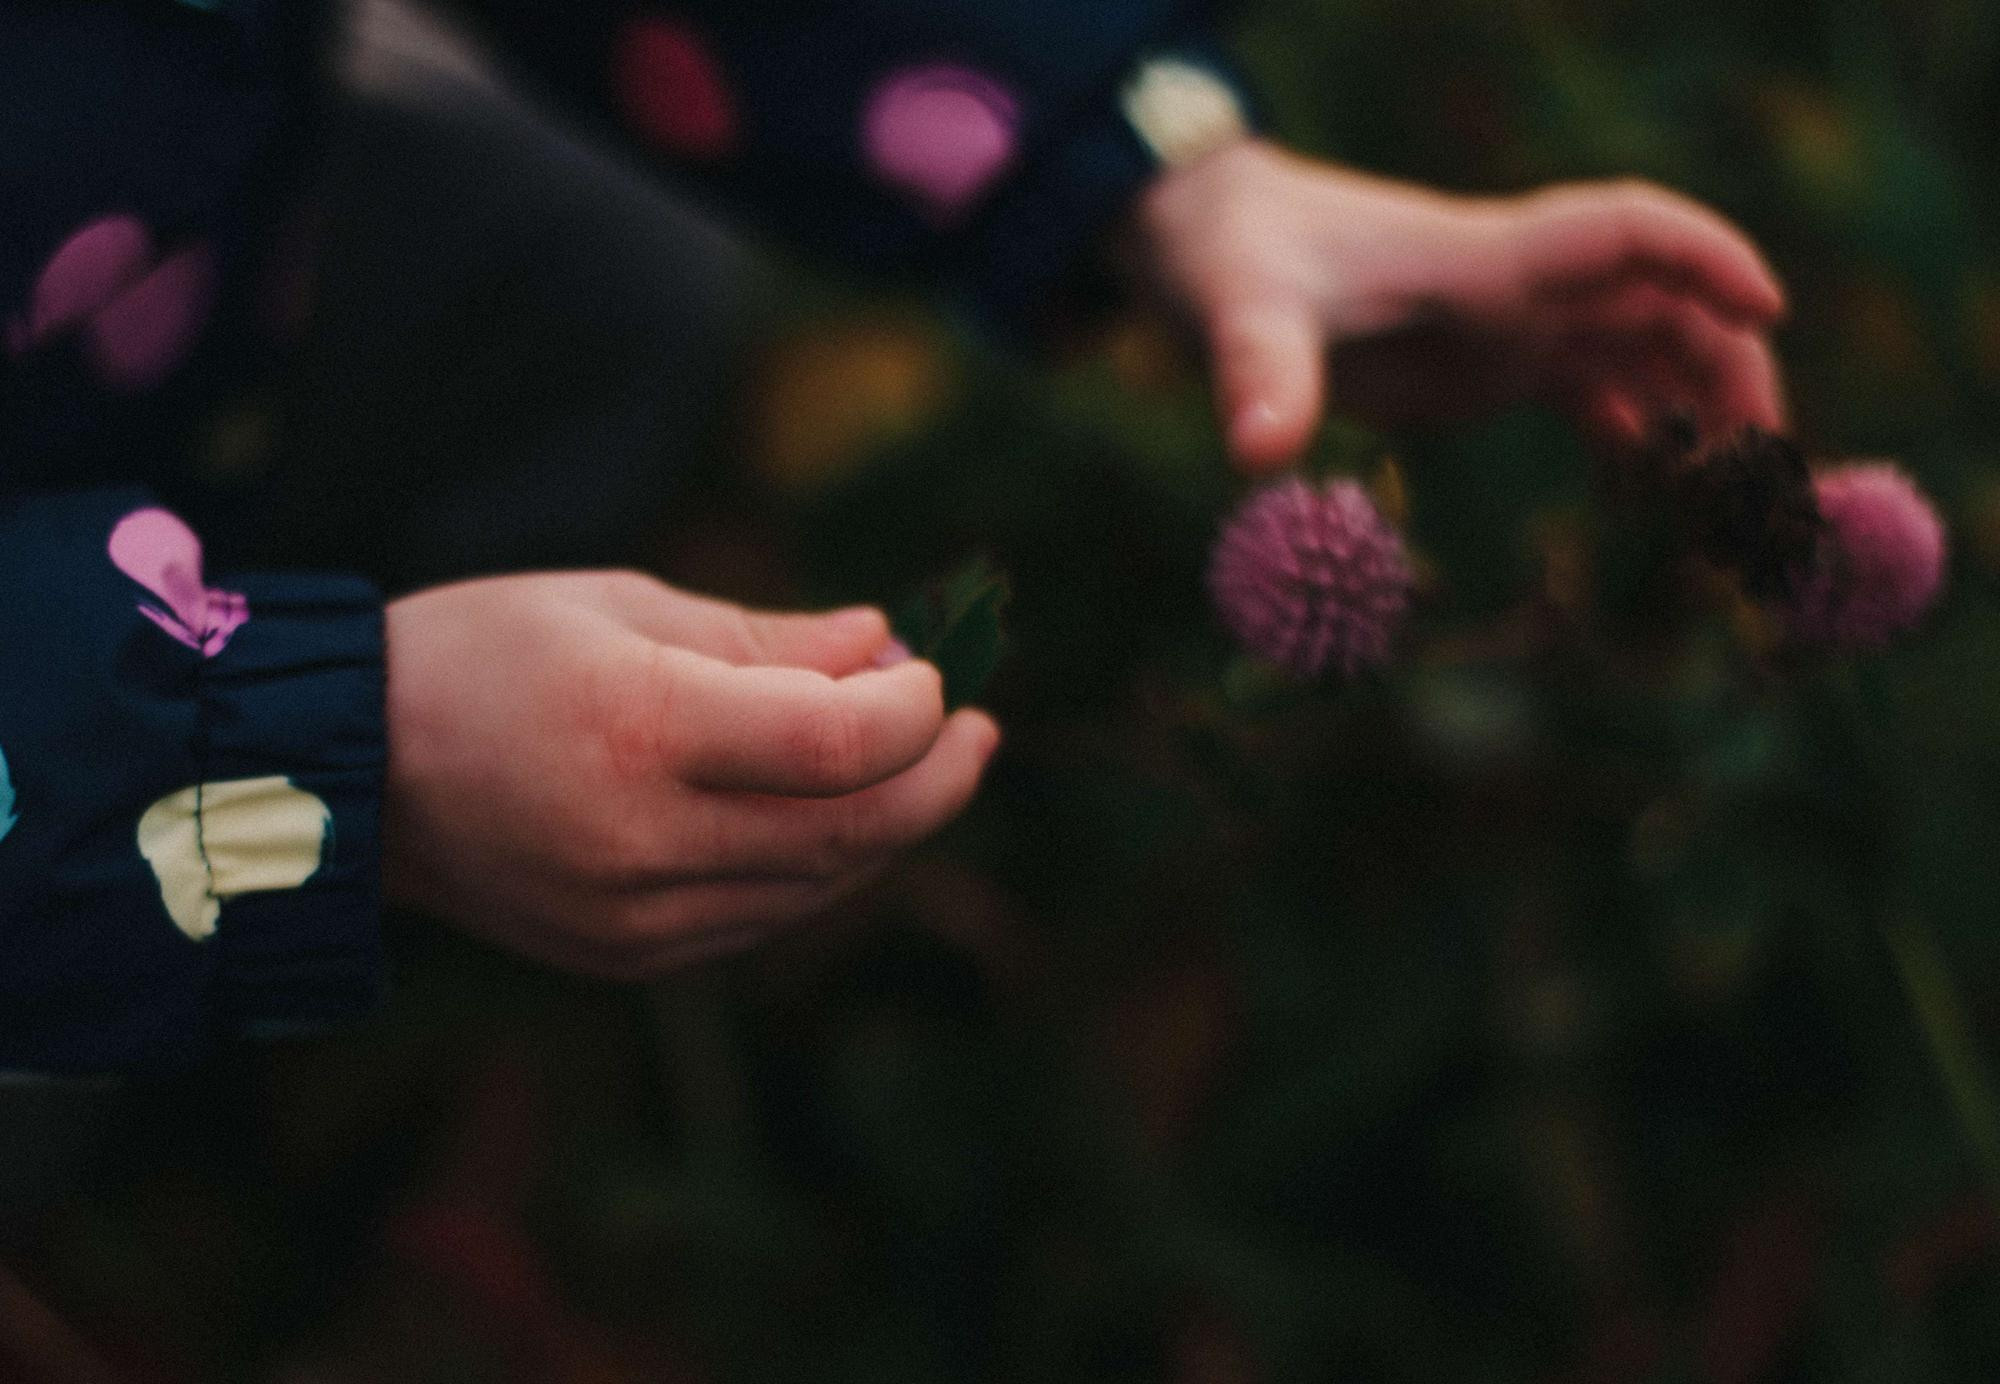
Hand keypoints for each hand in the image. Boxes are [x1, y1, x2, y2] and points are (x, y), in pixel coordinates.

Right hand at [382, 571, 998, 977]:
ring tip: (917, 760)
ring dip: (892, 824)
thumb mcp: (622, 606)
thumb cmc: (487, 655)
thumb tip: (885, 643)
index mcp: (638, 730)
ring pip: (823, 883)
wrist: (356, 778)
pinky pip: (770, 915)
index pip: (838, 746)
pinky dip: (826, 866)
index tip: (936, 674)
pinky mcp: (633, 956)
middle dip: (939, 779)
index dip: (916, 713)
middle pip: (853, 831)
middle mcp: (644, 840)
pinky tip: (838, 816)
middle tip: (976, 731)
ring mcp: (638, 916)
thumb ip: (766, 638)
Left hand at [1131, 139, 1788, 470]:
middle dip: (1727, 368)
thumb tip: (1259, 453)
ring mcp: (1509, 326)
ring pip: (1641, 352)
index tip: (1768, 309)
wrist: (1214, 240)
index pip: (1627, 232)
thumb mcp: (1239, 311)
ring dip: (1696, 408)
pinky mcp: (1486, 367)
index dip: (1706, 257)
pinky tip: (1661, 493)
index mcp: (1487, 257)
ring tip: (1730, 497)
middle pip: (1664, 306)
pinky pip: (1591, 391)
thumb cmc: (1233, 257)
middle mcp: (1518, 287)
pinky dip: (1636, 434)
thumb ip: (1260, 371)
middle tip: (1762, 466)